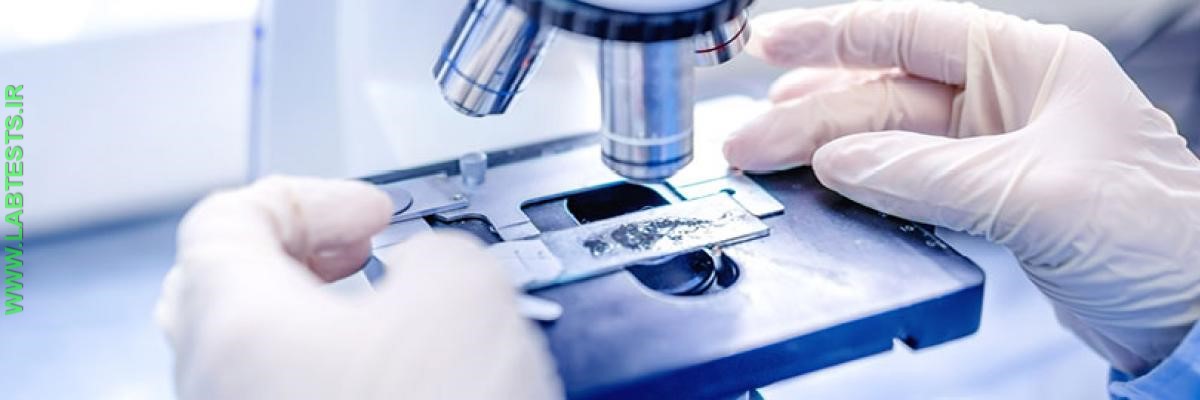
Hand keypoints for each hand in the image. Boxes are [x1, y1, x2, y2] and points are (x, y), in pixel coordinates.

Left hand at [155, 176, 561, 398]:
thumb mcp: (466, 298)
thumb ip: (439, 251)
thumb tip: (432, 266)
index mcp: (236, 325)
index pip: (226, 219)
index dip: (310, 197)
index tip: (369, 210)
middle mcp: (215, 388)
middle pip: (221, 288)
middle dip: (299, 257)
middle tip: (359, 251)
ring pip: (251, 356)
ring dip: (315, 320)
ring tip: (389, 318)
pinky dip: (324, 377)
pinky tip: (393, 384)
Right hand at [723, 1, 1199, 373]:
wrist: (1193, 313)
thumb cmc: (1160, 235)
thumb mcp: (1037, 193)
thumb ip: (929, 173)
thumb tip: (840, 161)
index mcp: (1029, 62)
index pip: (911, 30)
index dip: (832, 35)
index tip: (769, 42)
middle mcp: (1006, 97)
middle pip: (883, 92)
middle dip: (809, 113)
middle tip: (747, 139)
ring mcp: (991, 150)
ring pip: (884, 138)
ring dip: (821, 149)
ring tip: (762, 159)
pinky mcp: (984, 199)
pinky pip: (902, 182)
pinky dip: (857, 186)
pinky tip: (818, 187)